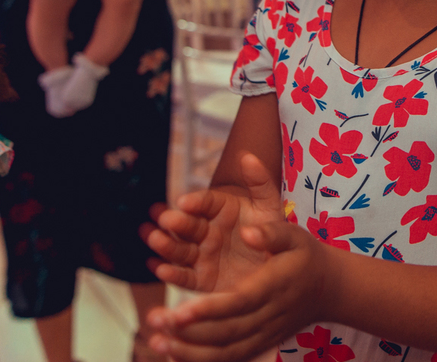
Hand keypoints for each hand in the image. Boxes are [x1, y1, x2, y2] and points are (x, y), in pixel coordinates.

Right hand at [140, 153, 284, 292]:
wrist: (281, 265)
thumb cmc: (273, 230)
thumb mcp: (269, 205)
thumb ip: (260, 181)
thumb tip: (247, 156)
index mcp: (221, 209)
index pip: (205, 202)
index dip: (195, 201)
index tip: (184, 202)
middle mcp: (207, 230)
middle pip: (188, 225)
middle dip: (175, 222)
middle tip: (165, 219)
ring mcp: (203, 255)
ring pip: (180, 249)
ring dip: (165, 244)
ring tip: (154, 238)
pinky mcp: (202, 280)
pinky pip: (185, 277)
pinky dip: (172, 274)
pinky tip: (160, 269)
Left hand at [146, 220, 328, 361]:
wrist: (328, 288)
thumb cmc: (305, 256)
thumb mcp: (295, 236)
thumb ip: (272, 232)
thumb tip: (247, 233)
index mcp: (275, 286)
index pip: (239, 302)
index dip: (209, 310)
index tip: (178, 310)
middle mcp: (268, 315)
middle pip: (227, 331)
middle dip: (189, 332)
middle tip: (156, 322)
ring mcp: (264, 334)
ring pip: (226, 352)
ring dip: (189, 351)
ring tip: (157, 341)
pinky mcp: (259, 345)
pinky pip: (230, 359)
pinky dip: (201, 360)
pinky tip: (174, 353)